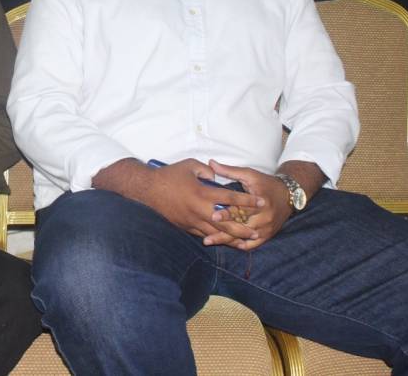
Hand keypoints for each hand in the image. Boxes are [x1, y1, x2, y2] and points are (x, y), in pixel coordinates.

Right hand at [137, 158, 263, 243]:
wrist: (146, 190)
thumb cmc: (168, 175)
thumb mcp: (189, 165)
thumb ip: (207, 169)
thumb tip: (216, 175)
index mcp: (202, 193)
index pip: (230, 198)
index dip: (247, 200)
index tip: (260, 202)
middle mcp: (199, 209)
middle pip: (226, 223)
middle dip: (242, 228)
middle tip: (256, 231)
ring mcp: (192, 220)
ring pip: (215, 233)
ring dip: (230, 238)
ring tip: (243, 241)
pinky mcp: (185, 226)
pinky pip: (202, 234)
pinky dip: (214, 237)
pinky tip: (222, 240)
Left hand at [203, 160, 291, 249]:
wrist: (289, 194)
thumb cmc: (265, 183)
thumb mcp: (249, 174)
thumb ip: (229, 171)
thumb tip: (211, 162)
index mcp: (260, 201)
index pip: (241, 209)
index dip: (227, 213)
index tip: (213, 216)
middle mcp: (265, 217)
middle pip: (242, 227)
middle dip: (223, 232)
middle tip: (206, 237)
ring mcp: (267, 227)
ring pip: (245, 237)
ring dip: (228, 240)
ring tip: (210, 241)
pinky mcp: (268, 234)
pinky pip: (254, 244)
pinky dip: (241, 245)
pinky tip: (228, 245)